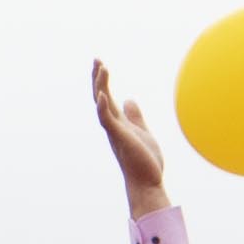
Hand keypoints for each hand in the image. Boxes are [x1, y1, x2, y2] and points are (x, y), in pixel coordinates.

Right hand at [88, 60, 168, 217]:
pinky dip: (104, 108)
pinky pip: (108, 122)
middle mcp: (112, 126)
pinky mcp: (120, 139)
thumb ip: (135, 116)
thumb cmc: (145, 162)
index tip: (100, 63)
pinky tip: (103, 95)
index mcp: (118, 123)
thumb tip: (130, 100)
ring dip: (101, 86)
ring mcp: (115, 132)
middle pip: (100, 97)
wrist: (147, 184)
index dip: (103, 81)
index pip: (107, 97)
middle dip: (98, 78)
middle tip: (96, 59)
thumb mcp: (142, 132)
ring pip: (102, 105)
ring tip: (101, 68)